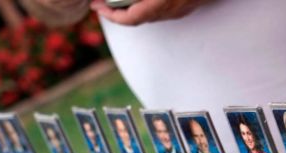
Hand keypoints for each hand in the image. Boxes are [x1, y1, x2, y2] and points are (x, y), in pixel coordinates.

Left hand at [90, 0, 208, 25]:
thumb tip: (119, 0)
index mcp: (159, 3)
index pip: (128, 18)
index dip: (108, 14)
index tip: (96, 6)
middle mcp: (170, 11)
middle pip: (138, 18)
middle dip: (118, 12)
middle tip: (104, 2)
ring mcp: (182, 10)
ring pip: (151, 14)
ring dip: (134, 8)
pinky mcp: (189, 5)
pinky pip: (163, 9)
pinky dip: (148, 4)